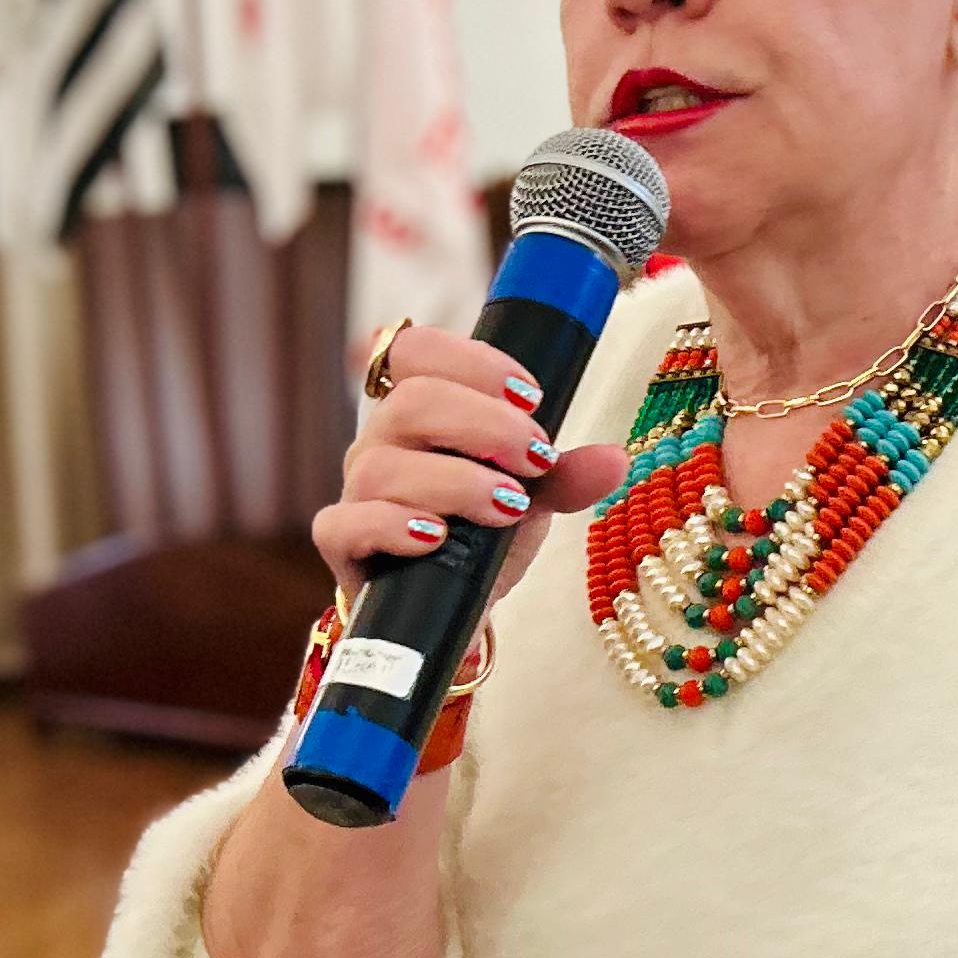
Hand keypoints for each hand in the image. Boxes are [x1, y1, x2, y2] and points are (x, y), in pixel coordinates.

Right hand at [315, 328, 630, 610]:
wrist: (455, 607)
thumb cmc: (483, 536)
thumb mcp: (532, 498)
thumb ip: (566, 475)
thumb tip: (615, 459)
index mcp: (421, 412)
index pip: (418, 350)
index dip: (473, 362)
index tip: (532, 397)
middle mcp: (382, 442)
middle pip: (412, 402)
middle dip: (484, 423)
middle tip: (536, 456)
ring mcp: (357, 492)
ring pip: (382, 466)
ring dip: (455, 481)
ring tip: (507, 506)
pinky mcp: (341, 544)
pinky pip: (345, 524)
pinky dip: (392, 525)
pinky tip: (437, 536)